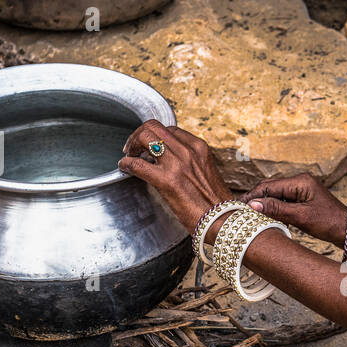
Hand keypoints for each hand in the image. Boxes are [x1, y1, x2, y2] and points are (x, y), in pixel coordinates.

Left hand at [119, 120, 233, 231]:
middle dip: (139, 134)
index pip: (170, 129)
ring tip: (129, 156)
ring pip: (145, 137)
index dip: (155, 135)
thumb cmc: (215, 202)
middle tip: (133, 148)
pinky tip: (125, 168)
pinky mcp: (167, 180)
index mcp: (199, 147)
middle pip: (154, 127)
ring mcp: (177, 164)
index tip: (149, 145)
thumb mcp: (206, 171)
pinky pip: (138, 164)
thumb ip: (190, 161)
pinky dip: (127, 164)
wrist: (222, 220)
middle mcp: (188, 151)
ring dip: (132, 144)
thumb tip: (169, 162)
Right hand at [239, 173, 346, 245]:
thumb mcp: (301, 217)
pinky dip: (274, 208)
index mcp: (300, 181)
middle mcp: (299, 181)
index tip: (239, 207)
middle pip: (270, 187)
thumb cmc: (328, 223)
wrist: (346, 229)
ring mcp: (301, 189)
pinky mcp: (302, 197)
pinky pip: (282, 200)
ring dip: (264, 204)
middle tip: (240, 211)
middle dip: (256, 199)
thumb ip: (277, 210)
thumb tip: (254, 205)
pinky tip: (267, 217)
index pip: (269, 186)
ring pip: (275, 194)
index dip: (253, 196)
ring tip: (250, 216)